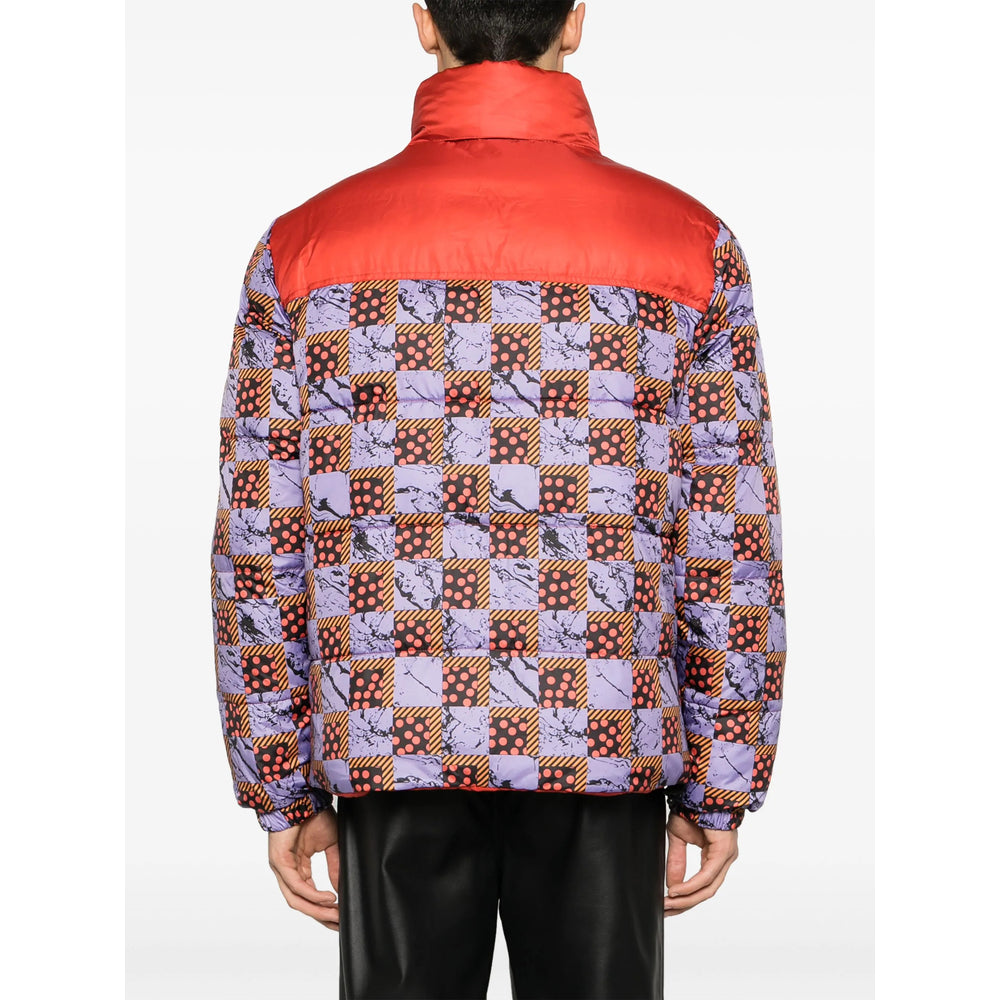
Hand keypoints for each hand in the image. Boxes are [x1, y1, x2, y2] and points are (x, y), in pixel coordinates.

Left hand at [267, 806, 340, 929]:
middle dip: (322, 916)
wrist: (302, 795)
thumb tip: (343, 889)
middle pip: (302, 903)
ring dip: (317, 909)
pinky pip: (295, 884)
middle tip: (340, 923)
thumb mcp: (331, 844)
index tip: (341, 919)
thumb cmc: (313, 814)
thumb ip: (335, 866)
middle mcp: (287, 871)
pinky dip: (312, 893)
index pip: (309, 897)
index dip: (324, 910)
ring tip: (336, 913)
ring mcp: (281, 868)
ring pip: (297, 899)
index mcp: (298, 867)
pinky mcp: (279, 862)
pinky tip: (328, 898)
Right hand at [663, 811, 738, 915]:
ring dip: (686, 899)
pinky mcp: (724, 852)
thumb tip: (672, 885)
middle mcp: (724, 860)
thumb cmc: (692, 809)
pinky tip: (677, 891)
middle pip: (705, 892)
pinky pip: (707, 876)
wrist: (698, 789)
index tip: (667, 906)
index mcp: (715, 856)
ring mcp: (726, 857)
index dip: (684, 898)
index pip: (702, 886)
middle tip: (666, 910)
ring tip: (669, 903)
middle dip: (684, 904)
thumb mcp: (678, 838)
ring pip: (707, 888)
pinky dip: (691, 886)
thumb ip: (677, 862)